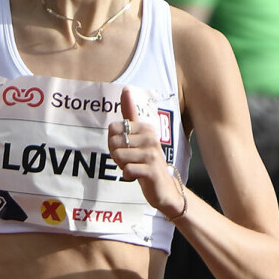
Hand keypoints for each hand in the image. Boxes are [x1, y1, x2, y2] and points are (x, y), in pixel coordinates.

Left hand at [107, 86, 184, 218]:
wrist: (165, 189)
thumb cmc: (147, 161)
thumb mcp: (138, 136)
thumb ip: (130, 113)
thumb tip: (126, 89)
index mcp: (146, 127)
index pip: (113, 128)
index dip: (114, 142)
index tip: (128, 149)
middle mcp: (151, 138)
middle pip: (114, 142)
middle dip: (117, 155)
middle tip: (131, 160)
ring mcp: (152, 154)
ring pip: (118, 156)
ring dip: (122, 166)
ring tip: (135, 168)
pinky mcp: (152, 170)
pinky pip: (126, 170)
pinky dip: (127, 175)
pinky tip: (137, 177)